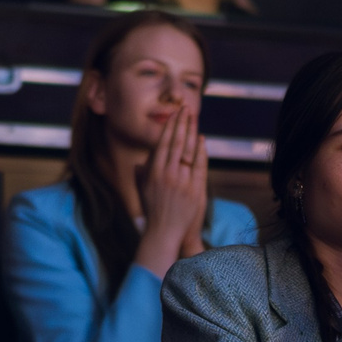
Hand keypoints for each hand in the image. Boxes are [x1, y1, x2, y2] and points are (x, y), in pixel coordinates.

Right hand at [133, 100, 209, 277]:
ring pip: (188, 151)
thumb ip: (141, 174)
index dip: (169, 127)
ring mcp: (181, 181)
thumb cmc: (153, 212)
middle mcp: (166, 174)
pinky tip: (201, 139)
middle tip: (186, 108)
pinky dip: (200, 151)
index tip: (174, 115)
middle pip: (176, 142)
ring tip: (194, 117)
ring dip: (191, 132)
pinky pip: (199, 166)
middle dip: (181, 123)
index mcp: (153, 172)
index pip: (162, 144)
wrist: (164, 233)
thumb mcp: (142, 191)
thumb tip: (139, 162)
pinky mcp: (193, 190)